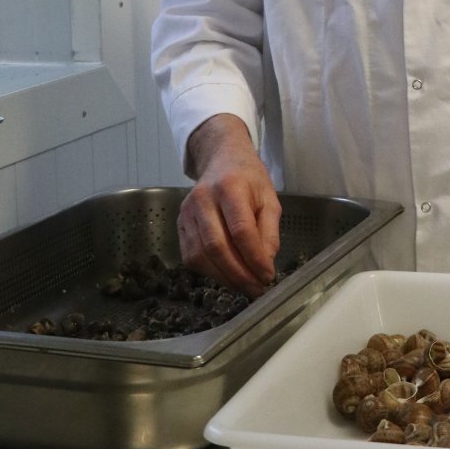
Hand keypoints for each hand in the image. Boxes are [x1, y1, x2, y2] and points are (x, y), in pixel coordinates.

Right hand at [178, 115, 281, 295]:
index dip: (254, 258)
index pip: (240, 229)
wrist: (221, 160)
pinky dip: (209, 272)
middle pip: (216, 246)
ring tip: (244, 286)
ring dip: (224, 277)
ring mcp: (187, 211)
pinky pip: (190, 256)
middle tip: (256, 289)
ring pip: (200, 255)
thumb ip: (269, 232)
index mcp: (230, 187)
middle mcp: (203, 198)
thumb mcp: (270, 199)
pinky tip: (226, 275)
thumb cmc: (249, 180)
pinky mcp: (179, 223)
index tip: (268, 276)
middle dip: (238, 274)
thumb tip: (265, 264)